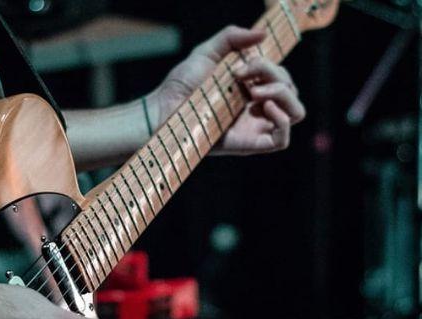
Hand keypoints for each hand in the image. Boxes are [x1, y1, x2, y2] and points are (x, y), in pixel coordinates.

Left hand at [151, 26, 305, 154]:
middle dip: (275, 76)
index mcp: (250, 87)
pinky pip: (281, 140)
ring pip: (295, 113)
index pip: (281, 76)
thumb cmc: (180, 86)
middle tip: (242, 78)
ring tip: (256, 94)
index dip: (270, 67)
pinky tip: (263, 108)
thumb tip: (262, 35)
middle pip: (290, 90)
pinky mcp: (249, 145)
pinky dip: (282, 121)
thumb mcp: (206, 53)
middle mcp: (255, 108)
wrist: (163, 111)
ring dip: (284, 96)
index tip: (240, 67)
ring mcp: (254, 127)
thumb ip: (231, 37)